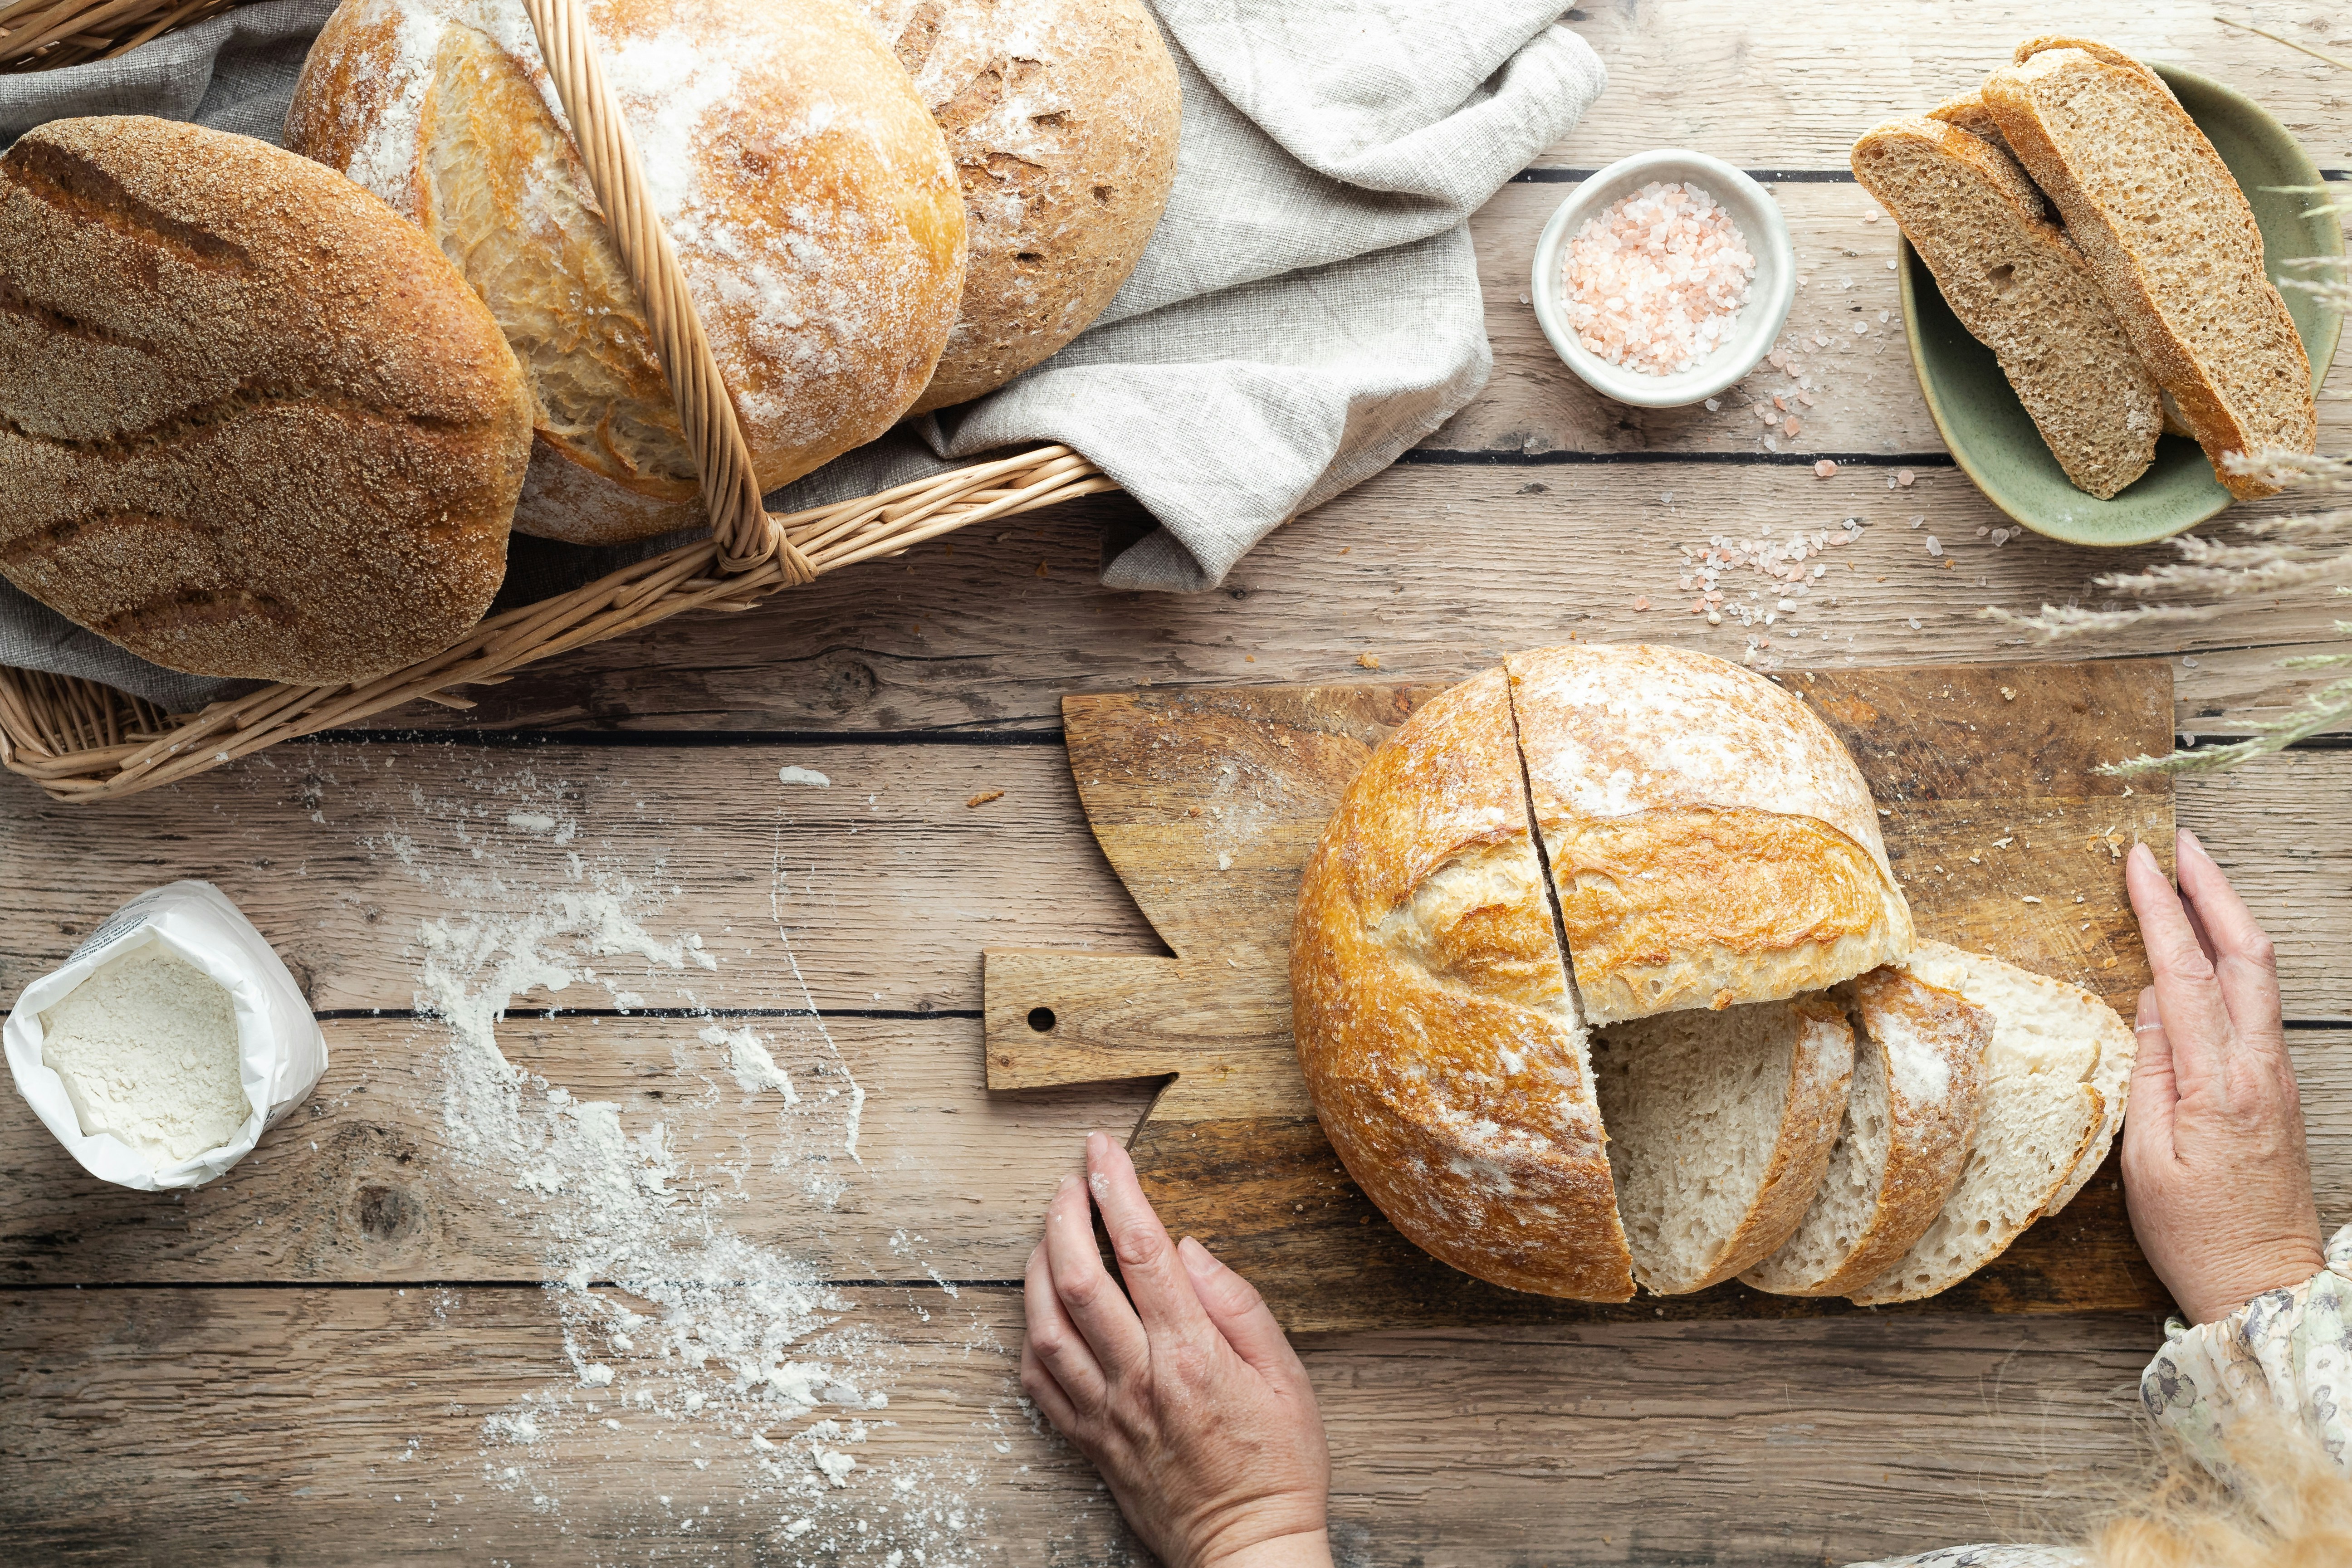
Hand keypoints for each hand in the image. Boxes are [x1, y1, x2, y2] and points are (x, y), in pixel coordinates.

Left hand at [1021, 1131, 1331, 1567]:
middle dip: (1065, 1214)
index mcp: (1191, 1355)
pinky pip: (1038, 1379)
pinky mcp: (1087, 1441)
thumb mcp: (1287, 1377)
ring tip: (1050, 1230)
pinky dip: (1030, 1332)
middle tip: (1071, 1179)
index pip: (1142, 1251)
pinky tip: (1040, 1306)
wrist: (1246, 1550)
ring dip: (1037, 1265)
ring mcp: (1105, 1412)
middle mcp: (1138, 1379)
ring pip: (1045, 1323)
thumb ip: (1238, 1305)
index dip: (1117, 1190)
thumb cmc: (1278, 1464)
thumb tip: (1190, 1249)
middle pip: (1078, 1277)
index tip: (1103, 1150)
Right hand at [2122, 829, 2324, 1323]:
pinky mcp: (2277, 1089)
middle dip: (2213, 890)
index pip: (2186, 972)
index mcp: (2220, 1084)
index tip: (2138, 861)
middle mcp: (2260, 1070)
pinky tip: (2209, 947)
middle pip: (2247, 956)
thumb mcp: (2146, 1158)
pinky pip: (2257, 1004)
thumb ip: (2149, 1071)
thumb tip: (2149, 1001)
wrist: (2264, 1287)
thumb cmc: (2195, 1235)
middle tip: (2180, 842)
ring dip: (2228, 917)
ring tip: (2193, 877)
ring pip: (2259, 975)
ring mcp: (2276, 1077)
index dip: (2162, 911)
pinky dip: (2233, 958)